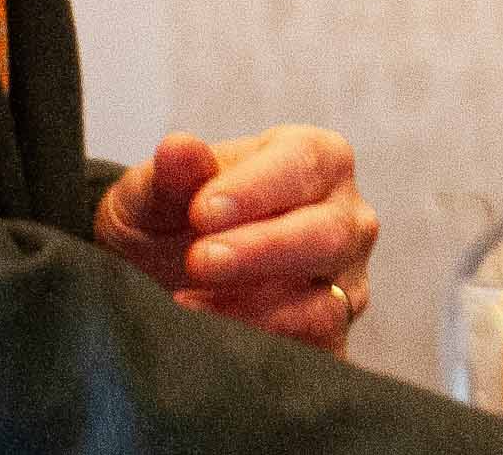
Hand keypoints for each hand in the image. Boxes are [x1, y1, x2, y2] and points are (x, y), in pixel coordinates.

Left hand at [93, 125, 375, 350]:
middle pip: (327, 235)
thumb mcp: (157, 191)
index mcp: (317, 159)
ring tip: (187, 302)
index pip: (303, 164)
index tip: (201, 212)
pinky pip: (315, 353)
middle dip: (260, 251)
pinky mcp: (333, 340)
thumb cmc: (171, 217)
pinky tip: (210, 339)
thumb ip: (172, 174)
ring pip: (325, 304)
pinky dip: (260, 349)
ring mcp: (346, 284)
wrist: (161, 276)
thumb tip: (178, 149)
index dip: (254, 190)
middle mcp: (346, 220)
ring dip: (253, 310)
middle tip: (198, 261)